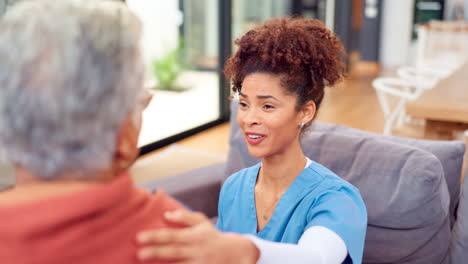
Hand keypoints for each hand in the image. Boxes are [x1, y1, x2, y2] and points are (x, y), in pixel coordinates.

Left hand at [136, 210, 258, 263]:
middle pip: (173, 252)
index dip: (155, 237)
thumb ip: (184, 217)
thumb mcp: (202, 223)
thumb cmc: (213, 237)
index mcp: (194, 236)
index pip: (172, 236)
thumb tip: (166, 214)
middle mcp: (196, 251)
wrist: (236, 253)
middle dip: (156, 253)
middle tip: (139, 254)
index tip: (138, 237)